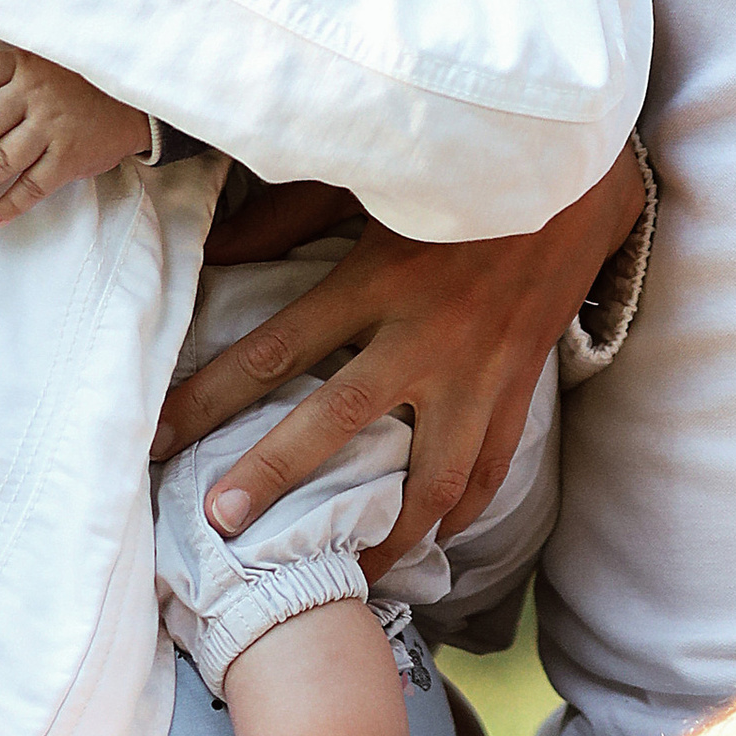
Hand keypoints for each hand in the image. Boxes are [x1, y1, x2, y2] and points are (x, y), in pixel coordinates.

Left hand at [0, 47, 151, 225]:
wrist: (134, 98)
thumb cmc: (76, 80)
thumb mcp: (42, 61)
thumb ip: (5, 80)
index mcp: (23, 65)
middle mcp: (35, 94)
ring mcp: (53, 127)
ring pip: (2, 160)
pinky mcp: (71, 157)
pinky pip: (34, 186)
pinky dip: (11, 204)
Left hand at [149, 139, 646, 576]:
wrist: (578, 167)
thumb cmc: (459, 163)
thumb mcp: (370, 177)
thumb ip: (289, 214)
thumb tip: (217, 251)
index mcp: (378, 279)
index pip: (276, 349)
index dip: (211, 396)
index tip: (158, 437)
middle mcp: (426, 336)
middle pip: (337, 421)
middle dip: (274, 476)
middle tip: (220, 526)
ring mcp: (480, 370)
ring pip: (431, 477)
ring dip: (388, 533)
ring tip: (348, 571)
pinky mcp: (521, 384)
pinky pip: (493, 467)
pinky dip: (464, 511)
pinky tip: (436, 538)